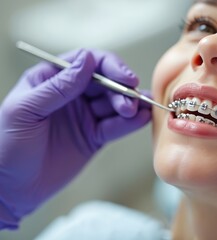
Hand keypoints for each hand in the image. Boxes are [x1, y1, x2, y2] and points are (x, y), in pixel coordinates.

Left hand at [0, 50, 151, 228]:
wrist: (12, 188)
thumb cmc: (7, 146)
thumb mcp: (26, 110)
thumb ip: (58, 86)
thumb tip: (87, 59)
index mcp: (51, 79)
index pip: (87, 63)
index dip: (110, 67)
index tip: (125, 78)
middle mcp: (71, 94)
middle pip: (107, 82)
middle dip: (122, 90)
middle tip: (129, 103)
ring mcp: (85, 115)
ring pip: (115, 103)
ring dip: (130, 105)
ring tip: (138, 111)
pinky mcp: (94, 137)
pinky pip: (116, 126)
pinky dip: (131, 123)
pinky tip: (142, 119)